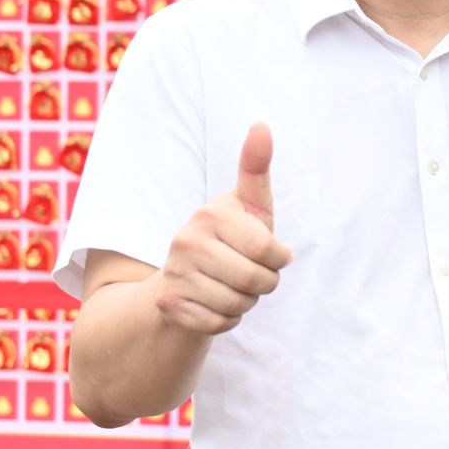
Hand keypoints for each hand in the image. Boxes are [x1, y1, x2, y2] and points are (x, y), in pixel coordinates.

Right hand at [152, 122, 292, 334]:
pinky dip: (227, 320)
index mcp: (210, 213)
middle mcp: (186, 240)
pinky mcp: (170, 305)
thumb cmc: (230, 237)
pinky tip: (214, 303)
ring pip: (238, 305)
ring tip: (230, 286)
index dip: (278, 259)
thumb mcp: (248, 205)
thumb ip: (256, 168)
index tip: (269, 253)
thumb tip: (261, 124)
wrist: (184, 279)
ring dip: (245, 302)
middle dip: (264, 283)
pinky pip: (220, 324)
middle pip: (256, 280)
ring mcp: (175, 273)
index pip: (268, 250)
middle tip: (250, 273)